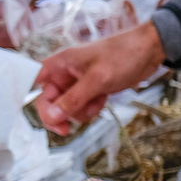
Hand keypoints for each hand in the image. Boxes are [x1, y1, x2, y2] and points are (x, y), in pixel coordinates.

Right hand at [32, 22, 165, 134]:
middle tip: (67, 129)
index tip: (45, 117)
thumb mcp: (97, 80)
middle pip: (48, 101)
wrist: (148, 51)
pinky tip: (102, 99)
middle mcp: (63, 73)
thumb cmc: (122, 55)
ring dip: (80, 111)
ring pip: (66, 107)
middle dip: (60, 113)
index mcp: (58, 64)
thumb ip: (73, 99)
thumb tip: (53, 116)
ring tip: (97, 102)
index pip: (32, 84)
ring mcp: (76, 82)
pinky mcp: (89, 89)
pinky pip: (81, 106)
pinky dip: (90, 108)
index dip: (32, 101)